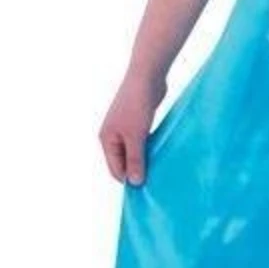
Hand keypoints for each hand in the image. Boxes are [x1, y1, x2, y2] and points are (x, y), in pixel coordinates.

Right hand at [99, 70, 167, 185]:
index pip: (116, 170)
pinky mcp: (138, 124)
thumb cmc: (137, 105)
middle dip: (137, 171)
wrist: (147, 76)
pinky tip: (162, 155)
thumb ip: (135, 160)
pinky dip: (150, 149)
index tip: (147, 190)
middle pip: (124, 163)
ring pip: (134, 153)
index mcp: (106, 140)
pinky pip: (142, 143)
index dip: (130, 180)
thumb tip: (135, 183)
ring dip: (145, 160)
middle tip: (156, 182)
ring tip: (160, 170)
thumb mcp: (136, 136)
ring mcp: (125, 130)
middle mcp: (113, 136)